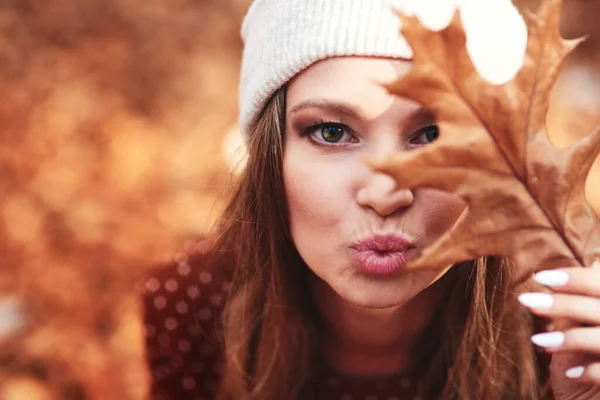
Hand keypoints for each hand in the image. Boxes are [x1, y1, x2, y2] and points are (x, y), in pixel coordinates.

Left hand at [519, 260, 599, 399]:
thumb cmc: (585, 361)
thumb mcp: (581, 330)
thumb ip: (576, 305)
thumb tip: (552, 279)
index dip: (576, 278)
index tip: (540, 277)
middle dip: (563, 304)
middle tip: (526, 301)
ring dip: (569, 339)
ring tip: (537, 340)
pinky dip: (591, 372)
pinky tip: (571, 373)